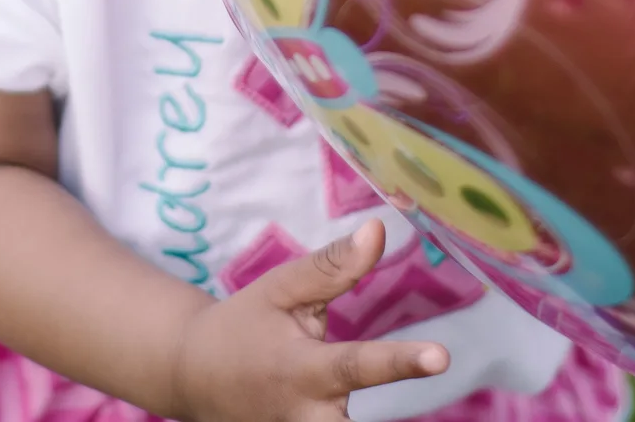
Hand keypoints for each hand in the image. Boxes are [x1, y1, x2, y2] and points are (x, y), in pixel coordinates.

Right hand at [168, 219, 449, 421]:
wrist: (193, 375)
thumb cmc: (244, 325)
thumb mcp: (280, 289)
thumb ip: (332, 267)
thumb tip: (378, 231)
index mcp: (301, 369)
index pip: (357, 364)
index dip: (400, 361)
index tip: (441, 357)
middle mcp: (306, 415)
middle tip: (431, 375)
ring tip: (410, 377)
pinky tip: (342, 404)